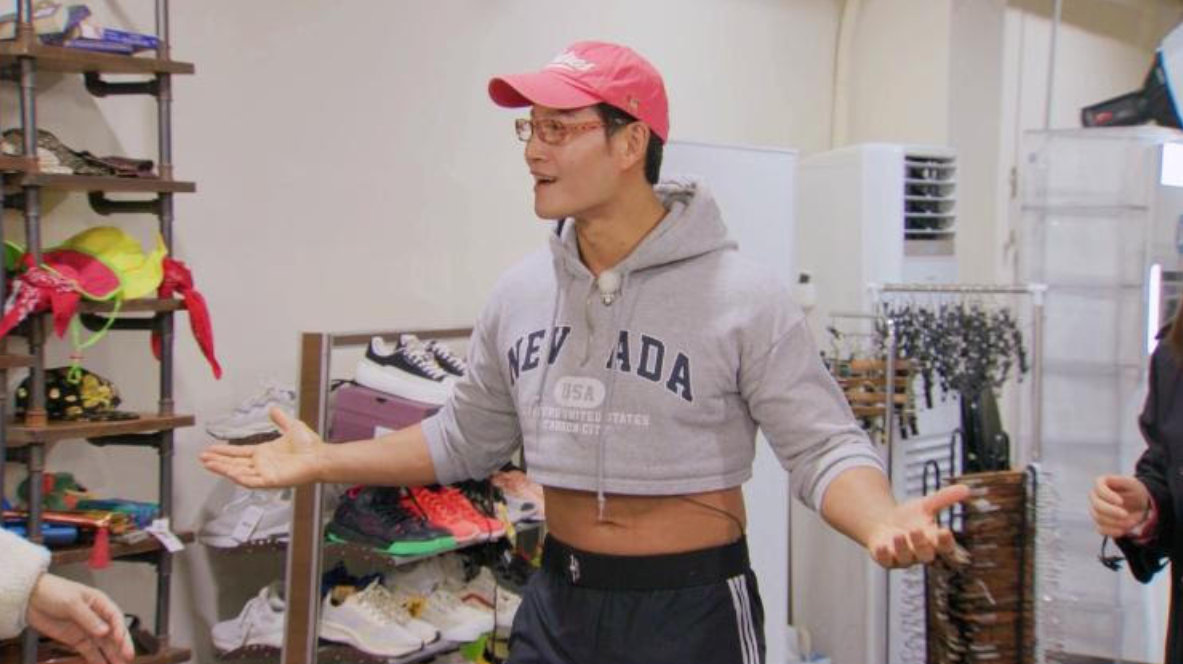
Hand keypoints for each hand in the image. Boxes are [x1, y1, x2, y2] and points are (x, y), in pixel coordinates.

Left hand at [27, 573, 133, 663]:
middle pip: (113, 633)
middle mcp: (97, 617)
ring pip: (103, 644)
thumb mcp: (72, 603)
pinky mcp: (76, 639)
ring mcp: (86, 629)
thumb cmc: (53, 592)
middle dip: (121, 645)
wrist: (30, 598)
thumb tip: (104, 631)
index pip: (115, 617)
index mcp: (99, 603)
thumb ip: (88, 618)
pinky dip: (96, 659)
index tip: (121, 641)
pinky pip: (88, 651)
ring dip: (111, 654)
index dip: (120, 629)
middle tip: (128, 657)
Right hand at [200, 407, 325, 487]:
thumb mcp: (292, 427)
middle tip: (202, 458)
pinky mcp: (271, 480)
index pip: (239, 453)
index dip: (224, 452)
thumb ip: (280, 419)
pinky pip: (251, 481)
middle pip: (234, 463)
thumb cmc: (310, 446)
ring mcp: (265, 473)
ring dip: (223, 468)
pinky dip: (239, 477)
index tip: (211, 449)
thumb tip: (274, 409)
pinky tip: (228, 472)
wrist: (321, 456)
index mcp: (265, 453)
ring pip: (238, 472)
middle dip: (218, 461)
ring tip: (208, 463)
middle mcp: (263, 464)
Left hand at [865, 484, 970, 567]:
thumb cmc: (910, 516)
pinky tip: (881, 547)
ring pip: (905, 557)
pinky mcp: (885, 559)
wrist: (883, 522)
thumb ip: (945, 498)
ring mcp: (902, 557)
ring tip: (898, 534)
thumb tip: (967, 489)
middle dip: (921, 543)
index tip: (945, 531)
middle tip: (915, 530)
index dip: (945, 541)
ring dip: (902, 547)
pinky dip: (883, 555)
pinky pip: (885, 560)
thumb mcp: (926, 505)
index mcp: (934, 542)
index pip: (945, 547)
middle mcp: (920, 553)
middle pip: (925, 554)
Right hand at [1089, 474, 1151, 537]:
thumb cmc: (1135, 491)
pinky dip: (1112, 531)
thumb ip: (1122, 480)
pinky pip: (1101, 530)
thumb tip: (1109, 482)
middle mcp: (1095, 497)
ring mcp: (1096, 510)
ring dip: (1115, 522)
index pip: (1098, 488)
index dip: (1107, 496)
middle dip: (1112, 512)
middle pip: (1097, 506)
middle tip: (1126, 514)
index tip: (1121, 501)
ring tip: (1130, 522)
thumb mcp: (1132, 483)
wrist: (1140, 504)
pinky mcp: (1100, 522)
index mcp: (1101, 483)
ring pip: (1099, 518)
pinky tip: (1123, 530)